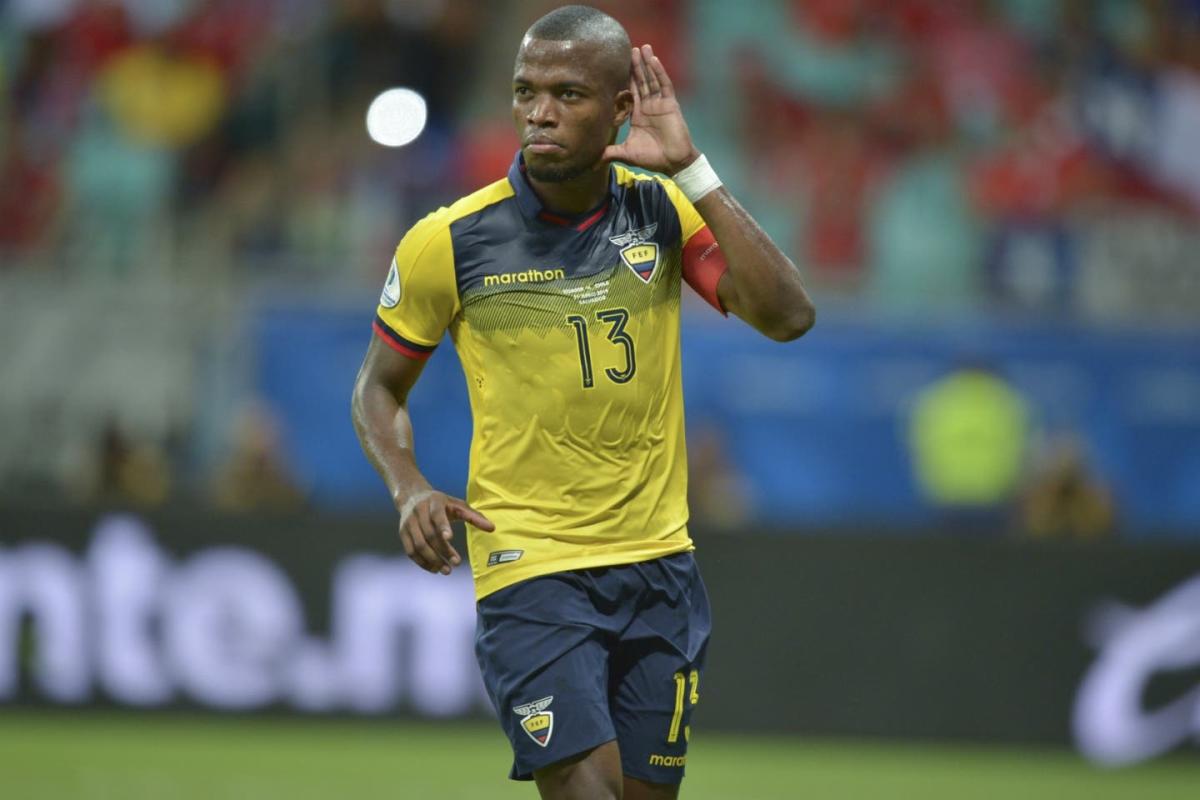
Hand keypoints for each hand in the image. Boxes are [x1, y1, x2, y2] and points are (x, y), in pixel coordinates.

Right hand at [397, 489, 494, 574]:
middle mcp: (418, 511)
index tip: (450, 538)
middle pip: (429, 534)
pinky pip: (410, 551)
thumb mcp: (458, 505)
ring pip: (418, 545)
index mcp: (434, 501)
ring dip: (432, 560)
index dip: (443, 526)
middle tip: (456, 563)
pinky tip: (434, 569)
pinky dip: (422, 562)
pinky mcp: (402, 533)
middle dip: (442, 550)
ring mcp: (408, 523)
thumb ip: (475, 517)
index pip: (437, 515)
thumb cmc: (441, 503)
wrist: (412, 496)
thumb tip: (492, 528)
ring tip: (446, 570)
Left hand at [603, 44, 699, 175]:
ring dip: (647, 63)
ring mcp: (660, 104)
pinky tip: (653, 60)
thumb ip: (609, 153)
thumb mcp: (626, 153)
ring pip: (651, 79)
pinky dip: (659, 72)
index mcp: (637, 114)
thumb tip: (590, 163)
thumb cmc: (652, 158)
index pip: (629, 92)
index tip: (616, 65)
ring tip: (642, 47)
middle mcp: (648, 106)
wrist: (673, 163)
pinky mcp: (670, 104)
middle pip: (640, 81)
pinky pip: (664, 85)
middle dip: (635, 66)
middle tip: (629, 49)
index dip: (624, 79)